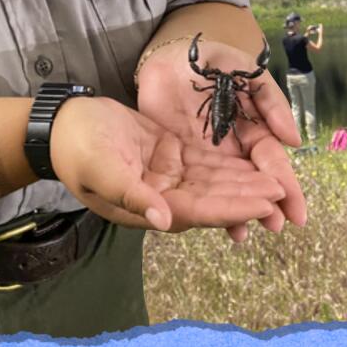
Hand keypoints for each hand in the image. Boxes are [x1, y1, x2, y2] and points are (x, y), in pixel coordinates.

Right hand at [49, 94, 285, 230]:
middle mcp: (162, 197)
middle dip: (247, 196)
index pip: (200, 210)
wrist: (63, 124)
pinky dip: (228, 165)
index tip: (265, 202)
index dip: (233, 207)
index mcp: (148, 206)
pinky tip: (252, 161)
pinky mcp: (168, 156)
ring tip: (276, 179)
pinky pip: (205, 164)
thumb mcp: (102, 168)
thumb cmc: (78, 147)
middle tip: (283, 192)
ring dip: (243, 182)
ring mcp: (166, 177)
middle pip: (214, 199)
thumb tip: (166, 221)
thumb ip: (134, 195)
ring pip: (213, 182)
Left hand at [137, 36, 306, 240]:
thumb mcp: (247, 73)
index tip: (297, 212)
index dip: (286, 186)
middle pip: (253, 184)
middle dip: (266, 207)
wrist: (169, 57)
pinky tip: (214, 224)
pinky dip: (205, 207)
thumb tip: (294, 141)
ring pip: (226, 191)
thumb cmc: (214, 61)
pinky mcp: (180, 162)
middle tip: (276, 228)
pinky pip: (195, 188)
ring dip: (237, 212)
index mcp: (254, 129)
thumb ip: (271, 102)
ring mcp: (207, 158)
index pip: (272, 162)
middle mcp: (234, 150)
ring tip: (244, 234)